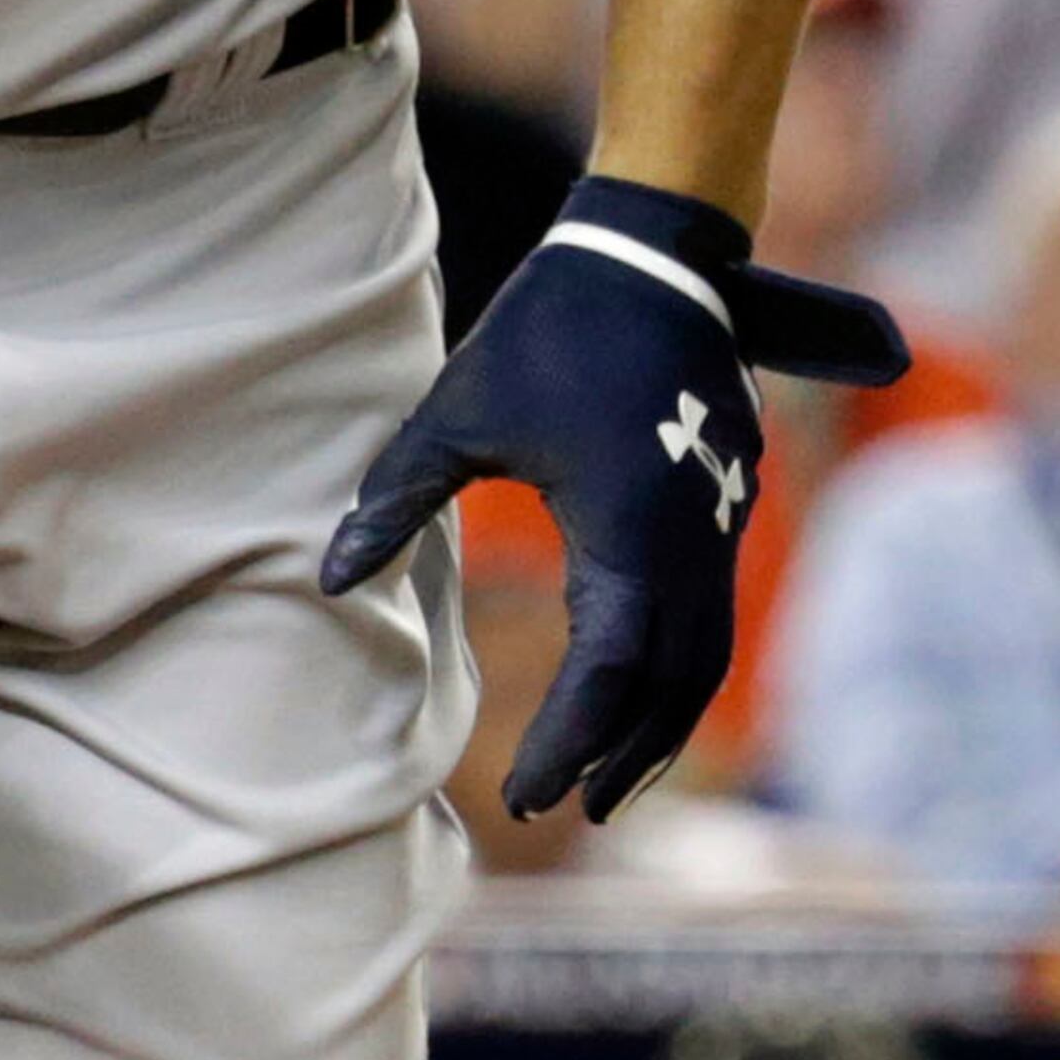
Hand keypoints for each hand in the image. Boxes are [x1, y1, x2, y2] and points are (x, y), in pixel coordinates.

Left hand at [323, 175, 903, 822]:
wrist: (652, 250)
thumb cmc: (548, 328)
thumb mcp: (457, 415)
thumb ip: (397, 502)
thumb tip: (331, 581)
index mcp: (627, 527)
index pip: (607, 671)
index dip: (569, 741)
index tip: (528, 795)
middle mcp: (690, 538)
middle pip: (670, 682)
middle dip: (623, 753)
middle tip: (572, 808)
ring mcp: (720, 521)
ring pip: (705, 654)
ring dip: (661, 721)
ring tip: (613, 777)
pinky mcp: (728, 502)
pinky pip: (714, 613)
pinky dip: (681, 669)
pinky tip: (644, 693)